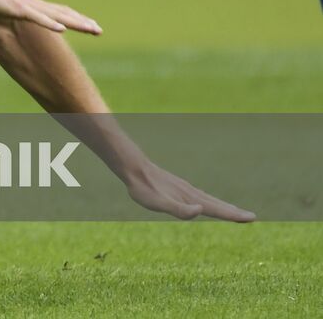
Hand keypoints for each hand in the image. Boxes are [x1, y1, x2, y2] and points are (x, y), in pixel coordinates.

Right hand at [0, 0, 101, 35]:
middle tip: (99, 30)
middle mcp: (35, 5)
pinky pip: (37, 17)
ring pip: (56, 16)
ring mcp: (28, 6)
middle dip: (82, 22)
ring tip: (91, 28)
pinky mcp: (18, 9)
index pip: (60, 12)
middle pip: (63, 14)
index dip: (76, 19)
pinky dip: (50, 23)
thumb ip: (14, 13)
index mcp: (33, 6)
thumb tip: (19, 18)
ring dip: (74, 22)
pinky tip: (62, 29)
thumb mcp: (5, 8)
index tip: (91, 26)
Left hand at [123, 158, 254, 221]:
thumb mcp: (158, 203)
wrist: (133, 167)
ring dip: (224, 206)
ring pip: (209, 199)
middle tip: (252, 217)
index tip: (252, 218)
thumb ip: (179, 209)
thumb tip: (200, 211)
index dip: (233, 215)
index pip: (216, 209)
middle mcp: (191, 193)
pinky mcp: (177, 187)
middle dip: (234, 212)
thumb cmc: (144, 188)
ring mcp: (184, 189)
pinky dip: (209, 201)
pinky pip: (198, 196)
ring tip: (235, 211)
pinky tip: (206, 203)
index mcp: (190, 199)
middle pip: (217, 204)